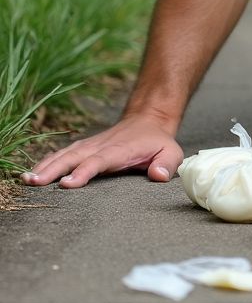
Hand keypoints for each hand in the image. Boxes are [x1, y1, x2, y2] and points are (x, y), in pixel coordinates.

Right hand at [19, 113, 183, 188]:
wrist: (148, 118)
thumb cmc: (158, 141)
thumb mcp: (172, 152)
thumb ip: (166, 164)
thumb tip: (157, 176)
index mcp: (120, 150)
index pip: (99, 161)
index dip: (83, 171)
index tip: (67, 184)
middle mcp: (102, 146)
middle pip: (75, 157)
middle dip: (54, 169)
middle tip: (35, 182)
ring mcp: (92, 145)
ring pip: (65, 154)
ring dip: (46, 165)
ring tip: (28, 179)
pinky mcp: (86, 147)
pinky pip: (64, 153)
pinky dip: (48, 161)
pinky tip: (34, 172)